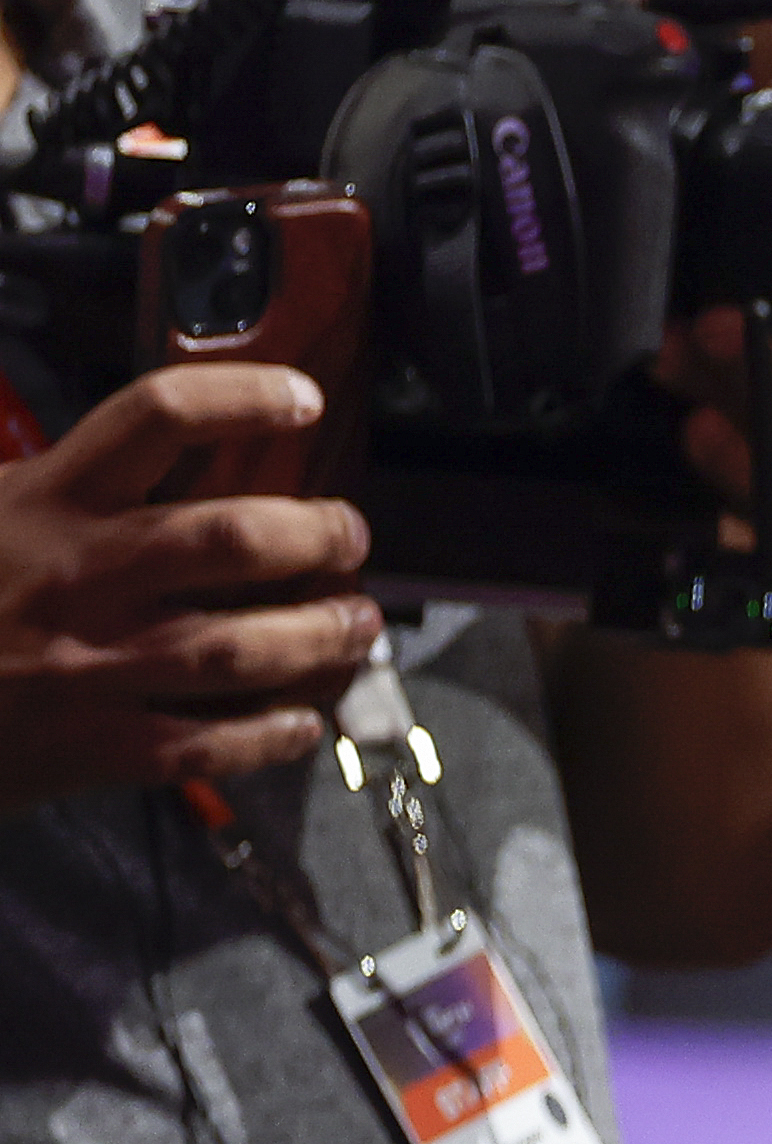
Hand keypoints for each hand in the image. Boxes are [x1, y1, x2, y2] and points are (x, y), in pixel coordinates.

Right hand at [0, 365, 378, 810]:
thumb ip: (66, 483)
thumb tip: (171, 447)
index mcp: (44, 500)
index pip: (156, 416)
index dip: (243, 397)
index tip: (303, 401)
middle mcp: (74, 574)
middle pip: (229, 537)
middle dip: (314, 535)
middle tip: (348, 536)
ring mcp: (84, 666)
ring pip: (238, 646)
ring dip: (318, 636)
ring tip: (355, 625)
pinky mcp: (85, 746)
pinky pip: (206, 743)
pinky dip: (270, 734)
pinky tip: (302, 723)